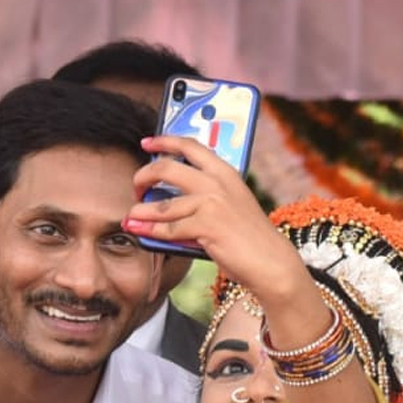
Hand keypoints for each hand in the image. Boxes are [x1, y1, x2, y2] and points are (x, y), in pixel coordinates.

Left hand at [124, 135, 307, 304]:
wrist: (270, 261)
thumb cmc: (251, 237)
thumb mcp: (233, 205)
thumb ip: (208, 195)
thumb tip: (169, 198)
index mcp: (226, 173)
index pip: (190, 145)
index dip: (164, 141)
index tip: (147, 142)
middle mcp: (218, 183)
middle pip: (167, 168)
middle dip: (143, 176)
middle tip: (137, 188)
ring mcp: (212, 203)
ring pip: (162, 204)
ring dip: (140, 210)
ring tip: (131, 216)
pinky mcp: (206, 226)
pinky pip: (168, 228)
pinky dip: (150, 230)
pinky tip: (140, 230)